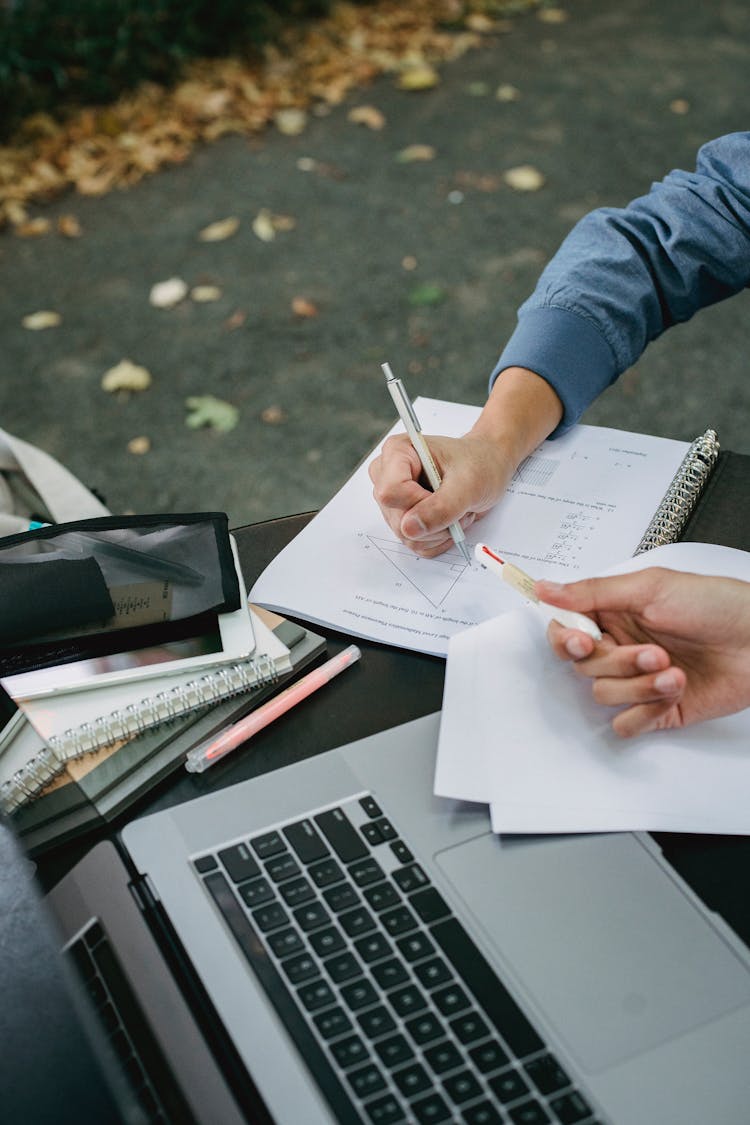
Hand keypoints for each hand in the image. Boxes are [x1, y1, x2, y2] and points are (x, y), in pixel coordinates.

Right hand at [368, 431, 515, 556]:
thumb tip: (410, 528)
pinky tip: (450, 519)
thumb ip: (441, 507)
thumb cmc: (479, 463)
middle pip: (397, 518)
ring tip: (457, 509)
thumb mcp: (468, 483)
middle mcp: (389, 476)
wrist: (489, 467)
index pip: (390, 492)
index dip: (418, 502)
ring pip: (407, 536)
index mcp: (397, 452)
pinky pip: (416, 544)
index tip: (445, 496)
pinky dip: (439, 538)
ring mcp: (395, 501)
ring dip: (440, 531)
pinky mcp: (404, 519)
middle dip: (435, 520)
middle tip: (459, 504)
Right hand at [536, 568, 749, 736]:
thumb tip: (545, 588)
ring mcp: (637, 681)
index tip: (584, 640)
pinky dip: (645, 712)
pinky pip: (624, 725)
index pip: (566, 631)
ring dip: (639, 686)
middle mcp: (622, 647)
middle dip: (619, 662)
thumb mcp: (650, 586)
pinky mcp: (656, 711)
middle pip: (584, 667)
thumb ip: (592, 592)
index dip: (566, 640)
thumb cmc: (716, 606)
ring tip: (674, 671)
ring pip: (603, 696)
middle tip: (654, 651)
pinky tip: (673, 693)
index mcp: (614, 614)